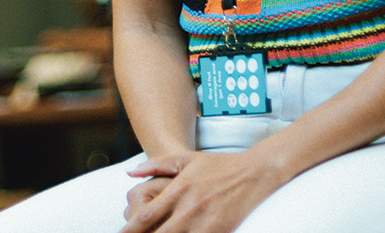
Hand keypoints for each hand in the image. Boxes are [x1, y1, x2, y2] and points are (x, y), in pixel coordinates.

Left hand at [121, 149, 285, 232]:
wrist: (255, 172)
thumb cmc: (217, 165)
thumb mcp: (185, 159)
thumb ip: (156, 164)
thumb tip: (129, 174)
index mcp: (177, 190)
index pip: (146, 216)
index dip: (129, 230)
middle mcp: (189, 208)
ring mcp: (206, 223)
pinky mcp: (221, 231)